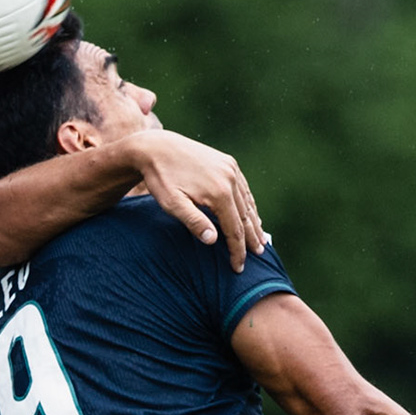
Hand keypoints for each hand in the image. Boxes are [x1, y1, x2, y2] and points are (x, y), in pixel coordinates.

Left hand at [122, 130, 265, 271]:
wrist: (156, 147)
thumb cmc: (161, 179)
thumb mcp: (172, 204)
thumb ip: (193, 222)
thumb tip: (213, 240)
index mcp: (219, 192)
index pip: (234, 230)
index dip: (237, 251)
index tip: (238, 268)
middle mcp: (230, 179)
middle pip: (245, 217)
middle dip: (251, 239)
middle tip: (258, 257)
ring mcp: (231, 169)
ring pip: (247, 202)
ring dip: (253, 222)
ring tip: (259, 240)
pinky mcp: (228, 162)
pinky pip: (243, 188)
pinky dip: (248, 204)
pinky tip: (250, 214)